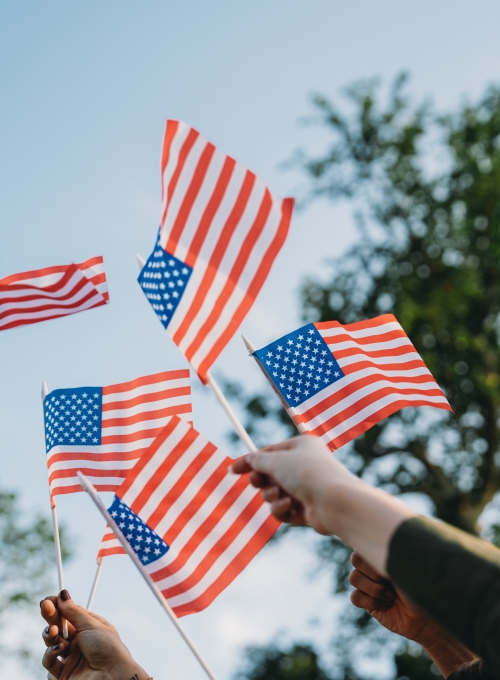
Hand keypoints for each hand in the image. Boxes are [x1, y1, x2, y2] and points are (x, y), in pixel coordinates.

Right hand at [41, 590, 148, 679]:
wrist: (112, 677)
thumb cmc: (108, 648)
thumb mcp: (91, 625)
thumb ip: (73, 612)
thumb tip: (62, 594)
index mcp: (90, 627)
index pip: (71, 614)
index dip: (59, 606)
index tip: (49, 598)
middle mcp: (80, 642)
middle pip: (60, 626)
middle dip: (51, 616)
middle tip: (44, 605)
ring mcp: (72, 657)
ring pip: (51, 643)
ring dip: (49, 635)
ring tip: (53, 632)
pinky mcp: (64, 673)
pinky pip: (49, 662)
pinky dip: (50, 654)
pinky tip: (58, 649)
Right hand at [231, 435, 351, 534]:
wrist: (336, 502)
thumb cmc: (308, 474)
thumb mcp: (277, 461)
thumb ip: (258, 461)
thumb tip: (249, 459)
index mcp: (301, 447)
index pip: (270, 452)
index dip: (250, 461)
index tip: (232, 471)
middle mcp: (305, 466)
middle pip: (270, 474)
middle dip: (262, 480)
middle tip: (258, 482)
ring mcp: (306, 488)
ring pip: (274, 493)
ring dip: (272, 496)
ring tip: (282, 496)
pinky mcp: (306, 509)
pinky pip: (282, 509)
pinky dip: (282, 509)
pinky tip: (290, 507)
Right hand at [349, 552, 476, 676]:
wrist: (428, 617)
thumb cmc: (424, 586)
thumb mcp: (410, 564)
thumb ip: (392, 549)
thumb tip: (373, 535)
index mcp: (384, 552)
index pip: (364, 544)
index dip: (373, 558)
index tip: (389, 567)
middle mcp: (375, 566)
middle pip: (355, 560)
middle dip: (374, 573)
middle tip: (390, 582)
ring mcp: (369, 584)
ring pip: (353, 578)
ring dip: (374, 589)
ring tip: (391, 596)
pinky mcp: (367, 602)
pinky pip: (354, 597)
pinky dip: (371, 602)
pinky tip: (387, 605)